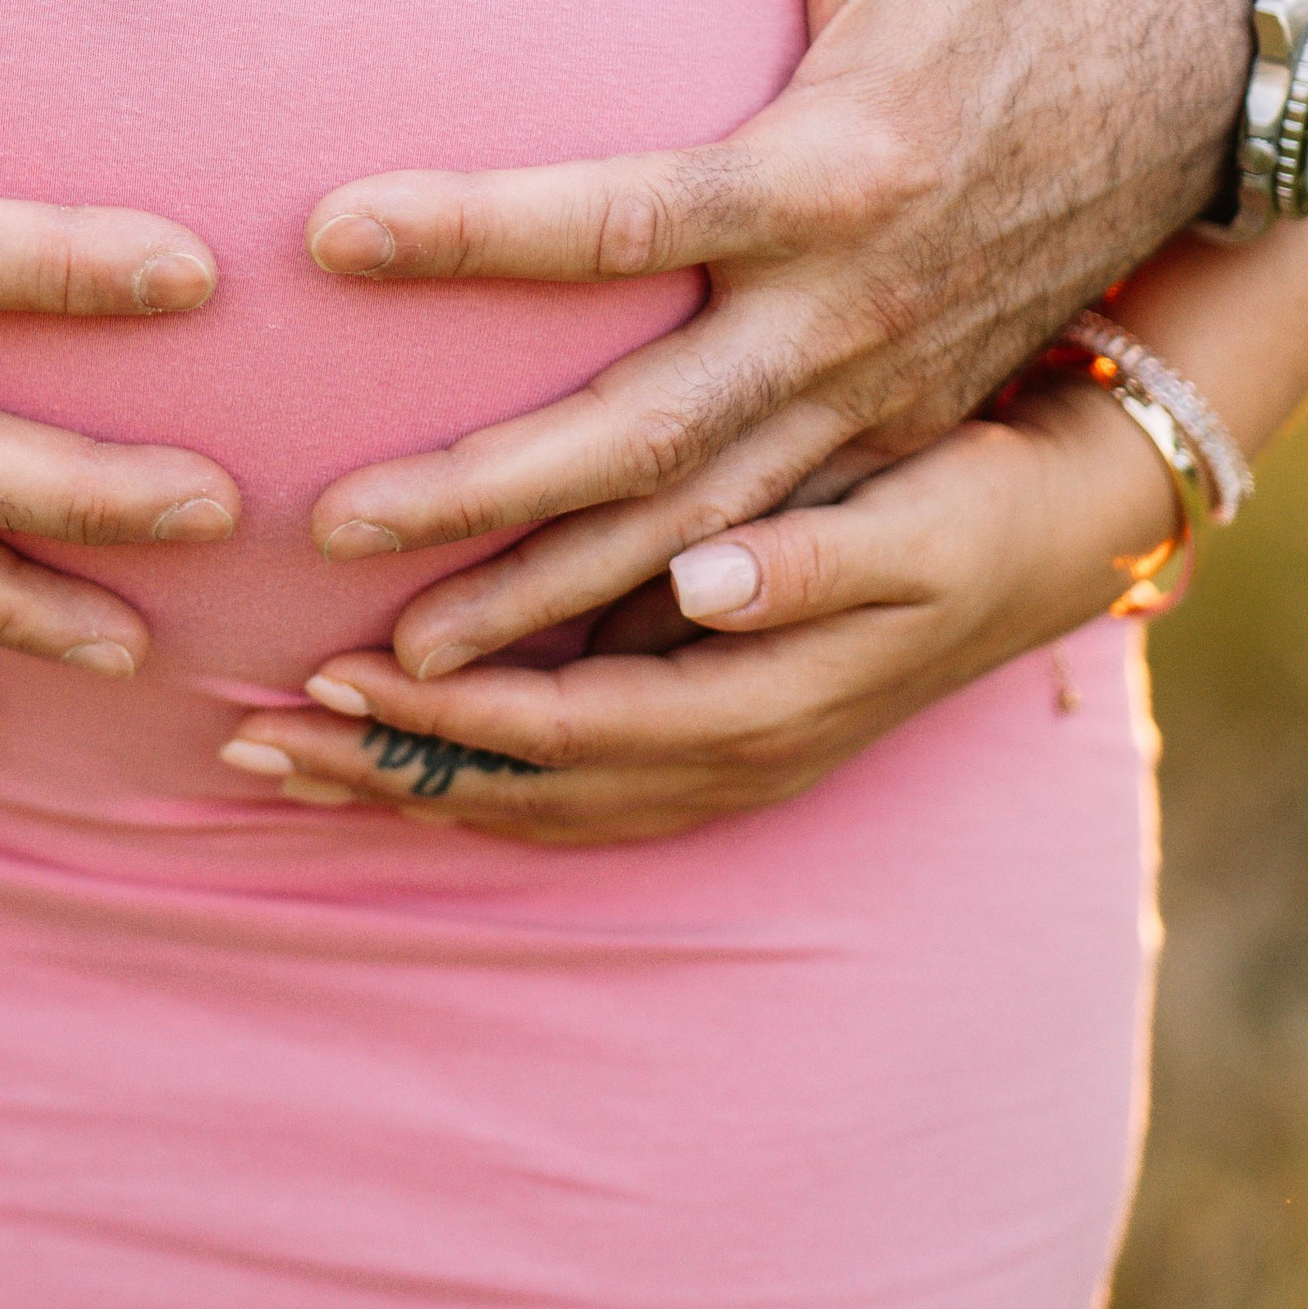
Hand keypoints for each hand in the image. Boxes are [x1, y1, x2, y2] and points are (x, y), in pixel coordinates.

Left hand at [221, 376, 1176, 843]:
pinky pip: (564, 776)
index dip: (446, 711)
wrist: (1062, 535)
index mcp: (765, 705)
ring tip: (282, 742)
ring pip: (533, 794)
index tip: (332, 668)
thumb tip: (703, 582)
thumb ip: (813, 564)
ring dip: (407, 774)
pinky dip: (465, 767)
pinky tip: (395, 732)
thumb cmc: (981, 514)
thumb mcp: (918, 529)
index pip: (568, 728)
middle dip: (384, 765)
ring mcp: (723, 755)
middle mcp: (730, 754)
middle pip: (523, 788)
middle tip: (245, 733)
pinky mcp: (715, 726)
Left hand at [301, 0, 1248, 678]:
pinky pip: (755, 558)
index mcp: (832, 167)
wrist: (1188, 95)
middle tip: (327, 529)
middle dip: (485, 493)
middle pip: (642, 434)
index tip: (326, 231)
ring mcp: (876, 399)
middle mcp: (850, 312)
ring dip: (548, 598)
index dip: (471, 226)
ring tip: (399, 659)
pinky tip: (537, 673)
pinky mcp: (890, 444)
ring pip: (694, 535)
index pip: (619, 215)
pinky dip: (650, 623)